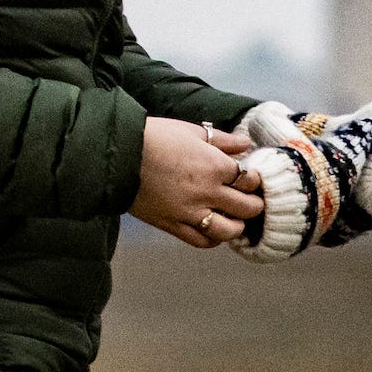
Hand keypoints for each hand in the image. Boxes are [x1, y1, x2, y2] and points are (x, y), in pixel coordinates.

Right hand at [131, 118, 265, 247]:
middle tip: (252, 202)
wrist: (117, 154)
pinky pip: (202, 241)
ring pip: (229, 230)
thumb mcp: (190, 130)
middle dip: (255, 205)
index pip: (249, 180)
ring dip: (237, 226)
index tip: (251, 179)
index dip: (254, 180)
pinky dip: (213, 240)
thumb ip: (222, 139)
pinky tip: (214, 232)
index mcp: (215, 165)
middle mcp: (208, 192)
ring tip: (234, 219)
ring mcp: (191, 212)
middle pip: (247, 208)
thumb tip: (246, 143)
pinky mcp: (174, 225)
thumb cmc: (153, 136)